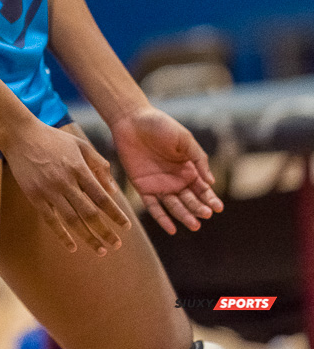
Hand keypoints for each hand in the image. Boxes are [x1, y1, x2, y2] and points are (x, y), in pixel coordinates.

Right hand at [0, 119, 131, 254]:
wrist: (19, 135)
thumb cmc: (53, 139)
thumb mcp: (80, 145)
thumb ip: (99, 165)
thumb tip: (113, 191)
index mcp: (79, 168)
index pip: (101, 197)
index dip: (115, 214)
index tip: (126, 226)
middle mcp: (65, 181)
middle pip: (89, 213)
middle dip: (105, 231)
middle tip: (117, 245)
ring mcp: (48, 190)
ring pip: (72, 220)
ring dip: (88, 237)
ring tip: (100, 250)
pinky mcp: (33, 195)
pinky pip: (50, 220)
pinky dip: (62, 235)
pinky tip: (73, 247)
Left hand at [110, 106, 223, 234]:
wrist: (131, 119)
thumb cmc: (160, 126)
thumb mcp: (184, 140)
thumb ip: (198, 160)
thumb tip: (211, 182)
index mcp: (188, 170)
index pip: (202, 189)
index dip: (210, 199)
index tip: (218, 208)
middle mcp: (175, 181)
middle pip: (190, 200)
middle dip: (198, 208)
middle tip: (205, 215)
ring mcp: (159, 185)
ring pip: (174, 205)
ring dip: (184, 216)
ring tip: (194, 225)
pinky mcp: (142, 186)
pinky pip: (153, 206)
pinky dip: (161, 218)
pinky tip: (171, 229)